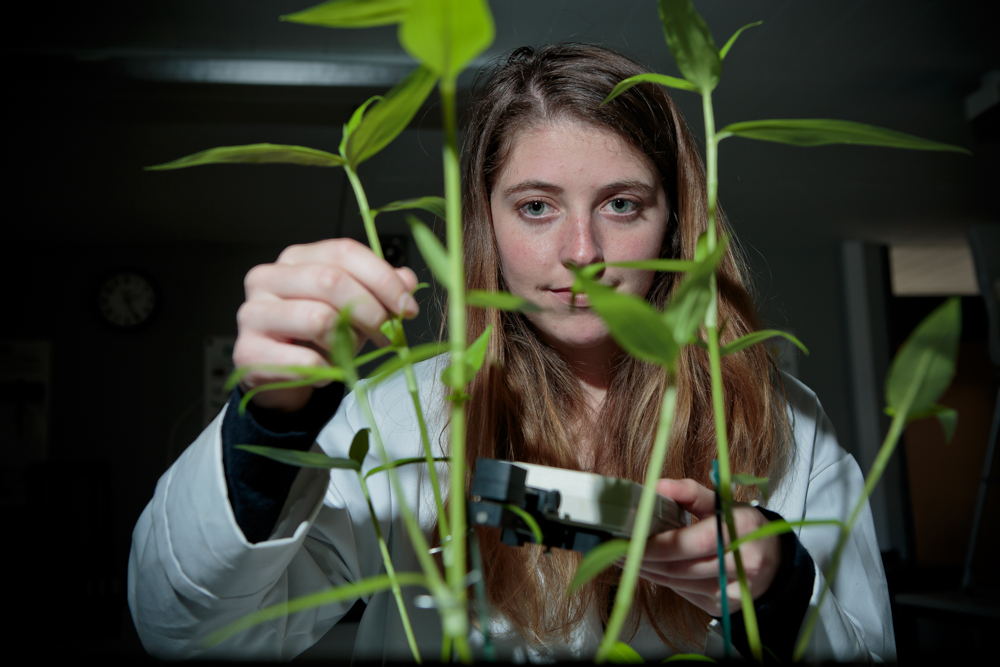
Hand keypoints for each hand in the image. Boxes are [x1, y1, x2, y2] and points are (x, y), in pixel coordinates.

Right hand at [233, 238, 418, 411]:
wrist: (282, 374)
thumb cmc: (317, 335)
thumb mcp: (354, 307)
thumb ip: (379, 289)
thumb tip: (407, 280)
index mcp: (296, 258)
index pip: (344, 252)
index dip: (383, 279)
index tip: (407, 307)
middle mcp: (268, 277)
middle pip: (331, 281)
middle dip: (371, 311)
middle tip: (388, 334)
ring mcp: (252, 313)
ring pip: (318, 319)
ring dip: (347, 342)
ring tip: (350, 352)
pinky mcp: (248, 351)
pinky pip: (305, 360)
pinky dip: (327, 369)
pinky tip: (327, 369)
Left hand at [638, 478, 780, 616]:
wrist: (774, 561)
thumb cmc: (740, 526)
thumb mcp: (722, 502)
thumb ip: (689, 492)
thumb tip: (657, 486)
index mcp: (741, 529)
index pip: (690, 542)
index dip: (656, 543)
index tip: (628, 537)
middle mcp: (743, 563)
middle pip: (681, 567)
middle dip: (644, 559)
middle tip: (617, 548)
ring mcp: (734, 590)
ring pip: (679, 583)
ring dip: (648, 571)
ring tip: (625, 557)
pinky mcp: (724, 606)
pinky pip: (685, 594)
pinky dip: (663, 581)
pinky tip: (647, 569)